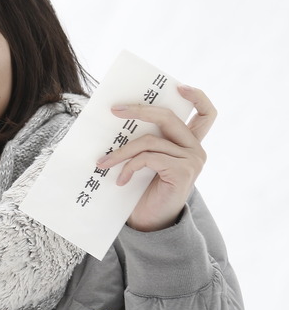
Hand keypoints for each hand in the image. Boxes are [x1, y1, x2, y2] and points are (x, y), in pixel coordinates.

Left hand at [96, 85, 215, 231]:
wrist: (150, 223)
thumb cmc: (143, 189)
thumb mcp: (145, 159)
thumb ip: (144, 139)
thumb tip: (118, 114)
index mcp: (189, 141)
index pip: (206, 112)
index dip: (197, 96)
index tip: (179, 86)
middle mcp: (195, 148)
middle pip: (169, 117)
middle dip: (139, 109)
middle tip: (113, 110)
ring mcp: (192, 160)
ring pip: (150, 140)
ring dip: (121, 151)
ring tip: (102, 163)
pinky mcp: (183, 172)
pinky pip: (148, 158)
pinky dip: (128, 166)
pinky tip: (119, 180)